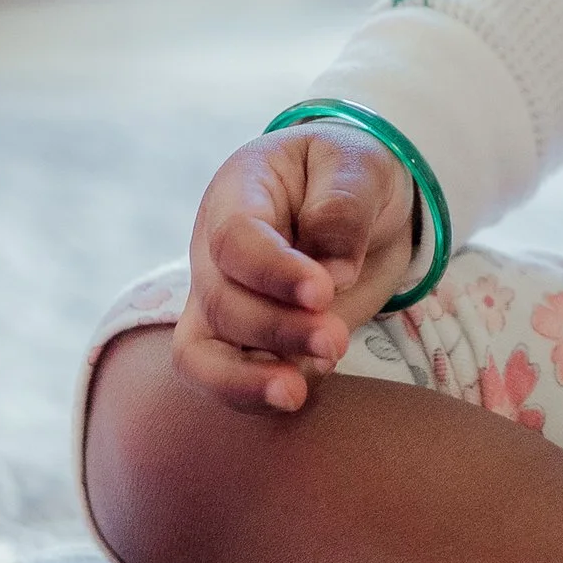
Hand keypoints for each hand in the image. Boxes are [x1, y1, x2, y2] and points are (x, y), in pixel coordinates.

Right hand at [171, 126, 418, 412]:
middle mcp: (216, 250)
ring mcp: (222, 299)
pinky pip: (230, 380)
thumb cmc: (352, 173)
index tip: (323, 292)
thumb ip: (344, 210)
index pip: (234, 239)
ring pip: (201, 355)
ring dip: (247, 380)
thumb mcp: (360, 168)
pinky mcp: (243, 341)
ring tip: (296, 394)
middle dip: (275, 330)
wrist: (361, 204)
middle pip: (220, 302)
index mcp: (239, 191)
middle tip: (335, 341)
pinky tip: (303, 390)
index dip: (272, 272)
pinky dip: (260, 394)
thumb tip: (332, 274)